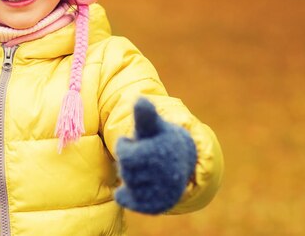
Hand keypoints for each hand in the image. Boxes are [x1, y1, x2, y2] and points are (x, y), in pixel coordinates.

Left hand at [115, 98, 196, 213]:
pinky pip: (129, 201)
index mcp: (163, 153)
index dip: (124, 146)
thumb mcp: (153, 125)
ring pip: (128, 184)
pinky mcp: (154, 205)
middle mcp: (164, 174)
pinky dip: (125, 195)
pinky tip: (128, 187)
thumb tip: (139, 99)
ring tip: (139, 167)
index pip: (127, 155)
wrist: (180, 163)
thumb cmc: (160, 139)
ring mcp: (161, 191)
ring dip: (129, 175)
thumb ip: (145, 115)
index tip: (129, 141)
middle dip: (128, 161)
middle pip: (127, 170)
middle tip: (136, 155)